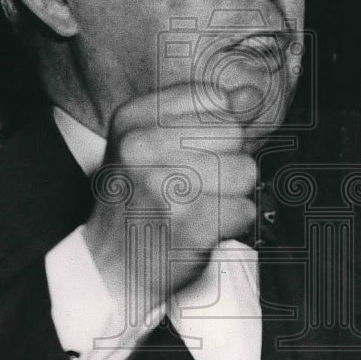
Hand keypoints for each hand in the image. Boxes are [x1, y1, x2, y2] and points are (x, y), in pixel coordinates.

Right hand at [82, 83, 257, 306]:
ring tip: (198, 206)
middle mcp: (140, 147)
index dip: (218, 128)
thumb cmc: (138, 200)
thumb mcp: (155, 144)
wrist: (110, 265)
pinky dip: (232, 224)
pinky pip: (244, 210)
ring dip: (231, 194)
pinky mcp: (186, 225)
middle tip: (195, 185)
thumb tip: (251, 94)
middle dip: (227, 160)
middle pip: (233, 133)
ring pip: (244, 172)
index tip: (192, 151)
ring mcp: (162, 186)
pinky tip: (202, 228)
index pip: (213, 98)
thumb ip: (207, 115)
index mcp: (133, 118)